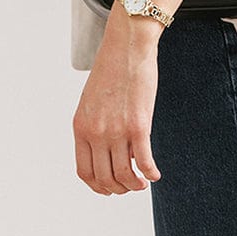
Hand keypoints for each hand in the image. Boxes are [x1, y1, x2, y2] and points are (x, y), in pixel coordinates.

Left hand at [72, 7, 162, 194]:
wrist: (127, 46)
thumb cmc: (112, 69)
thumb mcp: (91, 101)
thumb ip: (95, 126)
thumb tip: (109, 152)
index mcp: (80, 127)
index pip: (85, 172)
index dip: (98, 186)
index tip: (110, 187)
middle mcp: (96, 133)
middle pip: (104, 178)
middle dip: (119, 189)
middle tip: (130, 186)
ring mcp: (116, 130)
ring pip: (124, 175)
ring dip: (134, 185)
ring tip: (143, 183)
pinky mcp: (138, 125)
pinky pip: (144, 161)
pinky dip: (150, 173)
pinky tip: (155, 174)